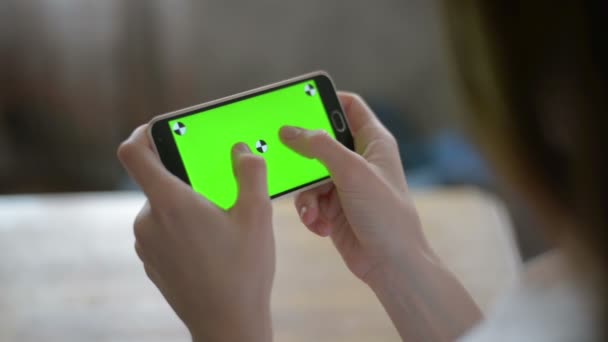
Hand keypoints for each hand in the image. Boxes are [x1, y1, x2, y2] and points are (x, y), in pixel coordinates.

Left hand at [117, 126, 273, 341]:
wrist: (227, 325)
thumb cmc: (243, 272)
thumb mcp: (257, 216)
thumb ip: (250, 172)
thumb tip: (241, 149)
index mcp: (170, 203)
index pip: (133, 152)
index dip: (143, 133)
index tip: (162, 129)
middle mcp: (148, 221)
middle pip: (157, 180)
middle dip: (187, 178)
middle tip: (218, 190)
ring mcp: (146, 244)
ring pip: (162, 206)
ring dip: (186, 204)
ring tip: (220, 224)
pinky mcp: (151, 261)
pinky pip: (161, 229)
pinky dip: (181, 226)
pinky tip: (210, 245)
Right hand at [280, 92, 434, 283]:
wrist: (391, 264)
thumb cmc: (385, 213)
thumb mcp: (352, 172)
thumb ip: (319, 147)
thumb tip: (289, 130)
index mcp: (373, 142)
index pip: (349, 107)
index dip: (326, 100)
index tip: (298, 102)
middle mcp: (359, 160)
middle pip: (321, 142)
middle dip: (303, 155)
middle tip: (284, 154)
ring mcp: (345, 185)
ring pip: (309, 175)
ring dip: (305, 194)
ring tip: (313, 210)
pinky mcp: (334, 208)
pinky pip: (310, 200)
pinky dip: (310, 212)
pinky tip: (319, 225)